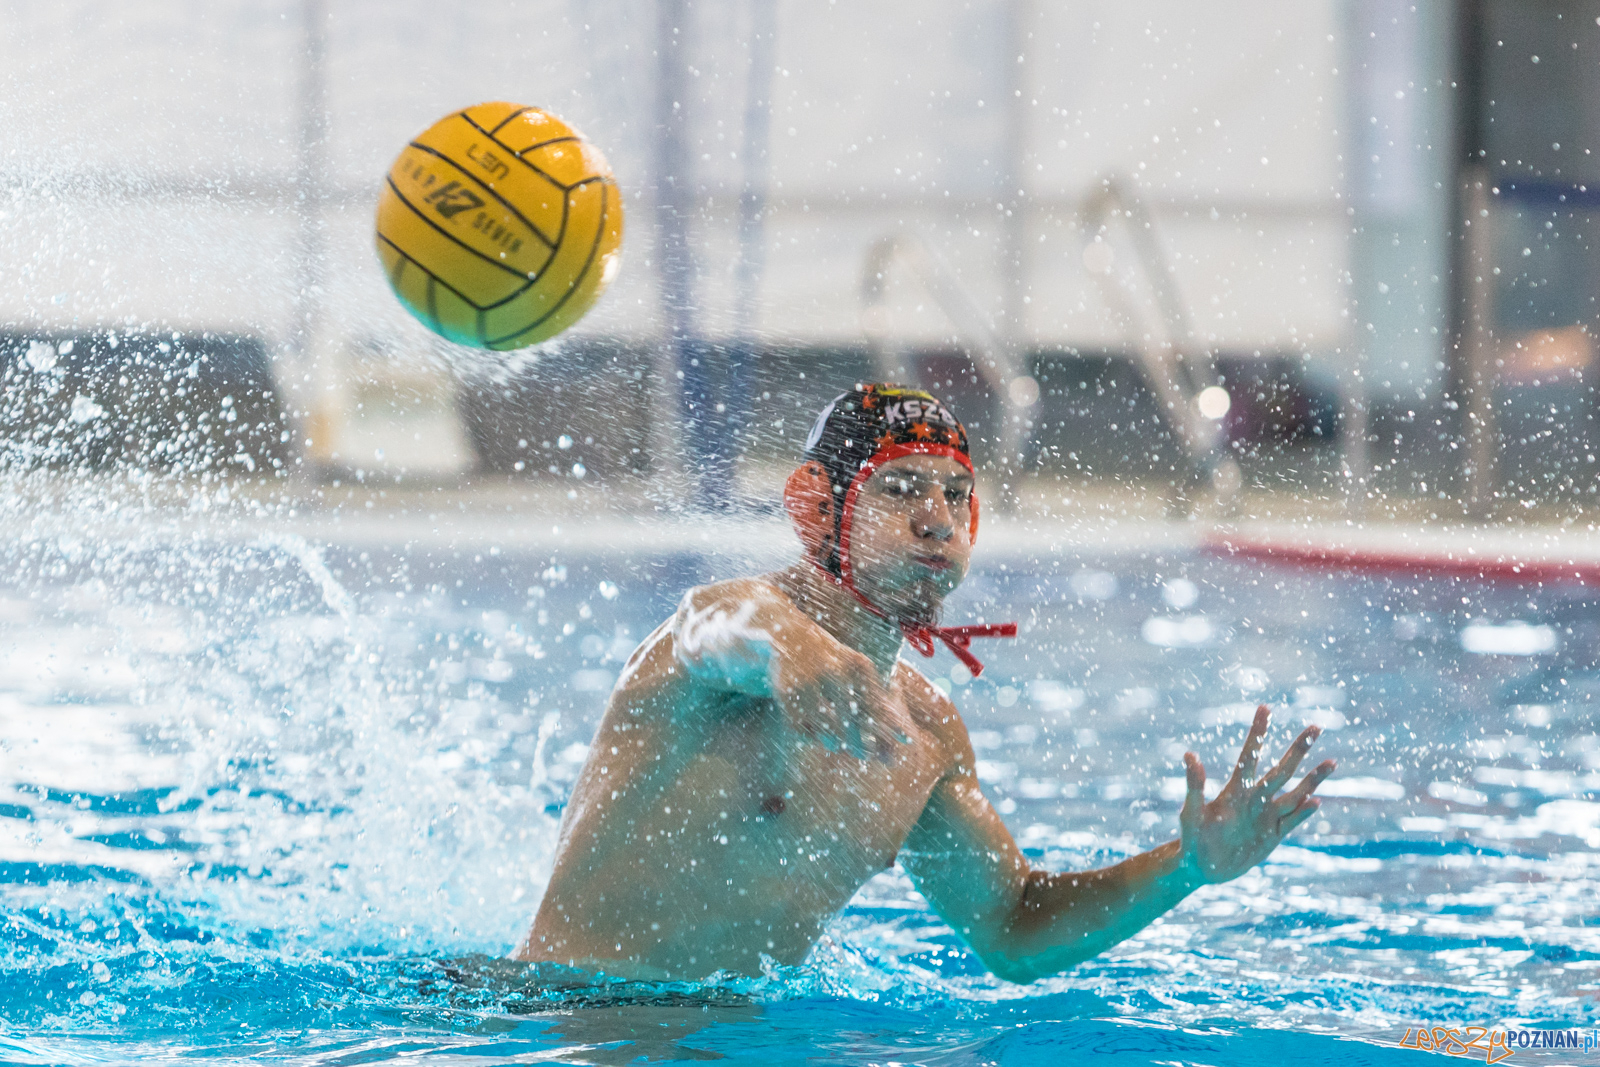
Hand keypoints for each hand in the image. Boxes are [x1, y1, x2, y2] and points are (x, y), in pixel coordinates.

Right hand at [769, 633, 902, 761]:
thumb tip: (907, 741)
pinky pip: (801, 729)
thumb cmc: (835, 662)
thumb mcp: (859, 672)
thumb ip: (881, 704)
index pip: (876, 703)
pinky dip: (809, 735)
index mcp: (856, 664)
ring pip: (827, 729)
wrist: (790, 637)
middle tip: (866, 755)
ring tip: (838, 745)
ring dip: (835, 743)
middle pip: (852, 721)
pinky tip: (813, 730)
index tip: (906, 740)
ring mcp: (807, 681)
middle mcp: (833, 670)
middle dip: (860, 744)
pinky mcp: (786, 693)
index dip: (891, 724)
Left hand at [1178, 704, 1334, 884]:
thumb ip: (1194, 785)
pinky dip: (1304, 812)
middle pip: (1281, 769)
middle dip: (1298, 749)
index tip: (1265, 707)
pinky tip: (1317, 800)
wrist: (1202, 867)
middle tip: (1315, 726)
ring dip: (1313, 779)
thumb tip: (1189, 754)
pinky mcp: (1273, 835)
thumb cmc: (1191, 838)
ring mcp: (1266, 816)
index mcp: (1234, 790)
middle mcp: (1254, 798)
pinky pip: (1292, 821)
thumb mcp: (1191, 813)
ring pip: (1295, 793)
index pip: (1249, 755)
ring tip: (1332, 762)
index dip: (1258, 732)